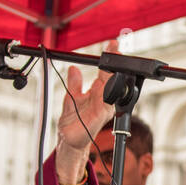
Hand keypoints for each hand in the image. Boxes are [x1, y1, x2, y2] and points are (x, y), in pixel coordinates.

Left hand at [54, 39, 118, 184]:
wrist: (69, 141)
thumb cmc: (73, 121)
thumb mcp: (71, 98)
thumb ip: (75, 84)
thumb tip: (74, 68)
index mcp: (98, 93)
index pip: (105, 72)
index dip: (109, 58)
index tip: (112, 43)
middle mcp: (104, 100)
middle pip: (112, 77)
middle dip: (115, 63)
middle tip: (115, 48)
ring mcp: (103, 108)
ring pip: (110, 88)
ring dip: (112, 75)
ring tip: (113, 60)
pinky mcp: (100, 118)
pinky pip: (105, 103)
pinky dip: (106, 93)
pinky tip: (105, 82)